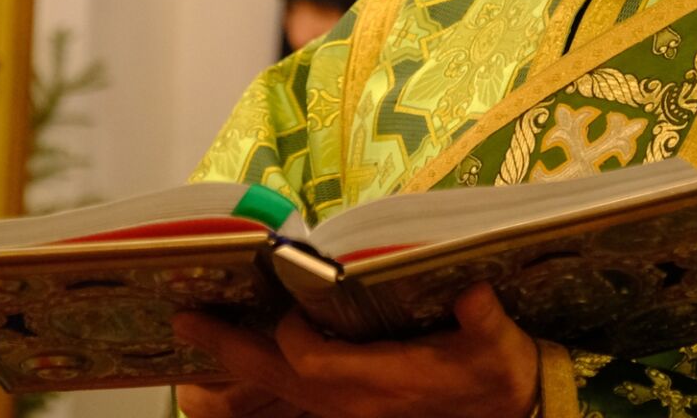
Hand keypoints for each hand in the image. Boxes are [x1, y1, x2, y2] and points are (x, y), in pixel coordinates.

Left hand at [172, 284, 538, 417]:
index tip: (284, 300)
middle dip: (229, 350)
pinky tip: (245, 356)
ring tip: (200, 335)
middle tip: (184, 320)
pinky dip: (263, 378)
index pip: (311, 364)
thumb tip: (473, 291)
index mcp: (382, 383)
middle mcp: (355, 404)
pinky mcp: (353, 413)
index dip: (290, 335)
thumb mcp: (500, 343)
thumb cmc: (501, 373)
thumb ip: (484, 318)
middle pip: (277, 380)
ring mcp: (350, 414)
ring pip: (280, 394)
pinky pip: (294, 399)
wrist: (512, 412)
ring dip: (238, 365)